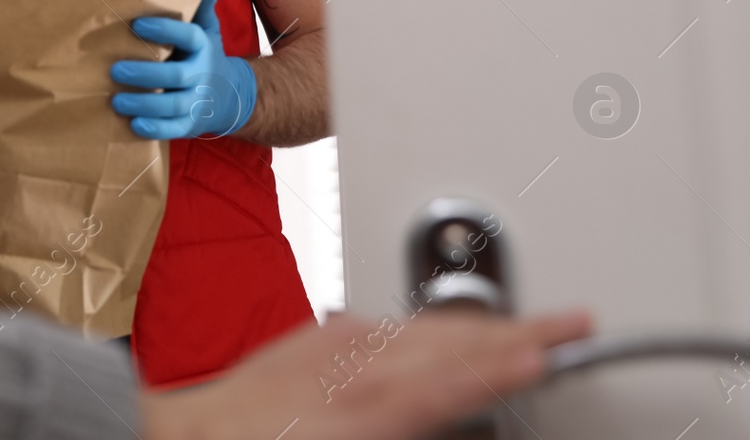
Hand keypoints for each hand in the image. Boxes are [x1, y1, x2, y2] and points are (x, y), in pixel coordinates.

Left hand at [111, 0, 255, 138]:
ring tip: (116, 101)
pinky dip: (155, 129)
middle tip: (115, 70)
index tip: (136, 24)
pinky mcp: (191, 124)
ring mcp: (197, 102)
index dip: (164, 30)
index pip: (188, 36)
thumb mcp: (208, 33)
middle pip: (176, 76)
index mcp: (203, 48)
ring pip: (172, 106)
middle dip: (145, 74)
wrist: (230, 96)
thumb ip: (202, 11)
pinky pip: (174, 129)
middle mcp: (202, 75)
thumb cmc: (205, 57)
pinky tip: (134, 124)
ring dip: (143, 104)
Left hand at [141, 308, 592, 439]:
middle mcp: (342, 369)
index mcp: (352, 411)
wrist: (174, 437)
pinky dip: (430, 326)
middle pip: (444, 343)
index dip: (497, 366)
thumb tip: (454, 419)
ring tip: (535, 324)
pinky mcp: (315, 337)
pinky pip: (387, 325)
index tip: (542, 351)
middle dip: (513, 329)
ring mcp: (326, 346)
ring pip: (420, 327)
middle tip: (575, 322)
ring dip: (481, 323)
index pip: (443, 384)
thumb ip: (401, 421)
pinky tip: (452, 331)